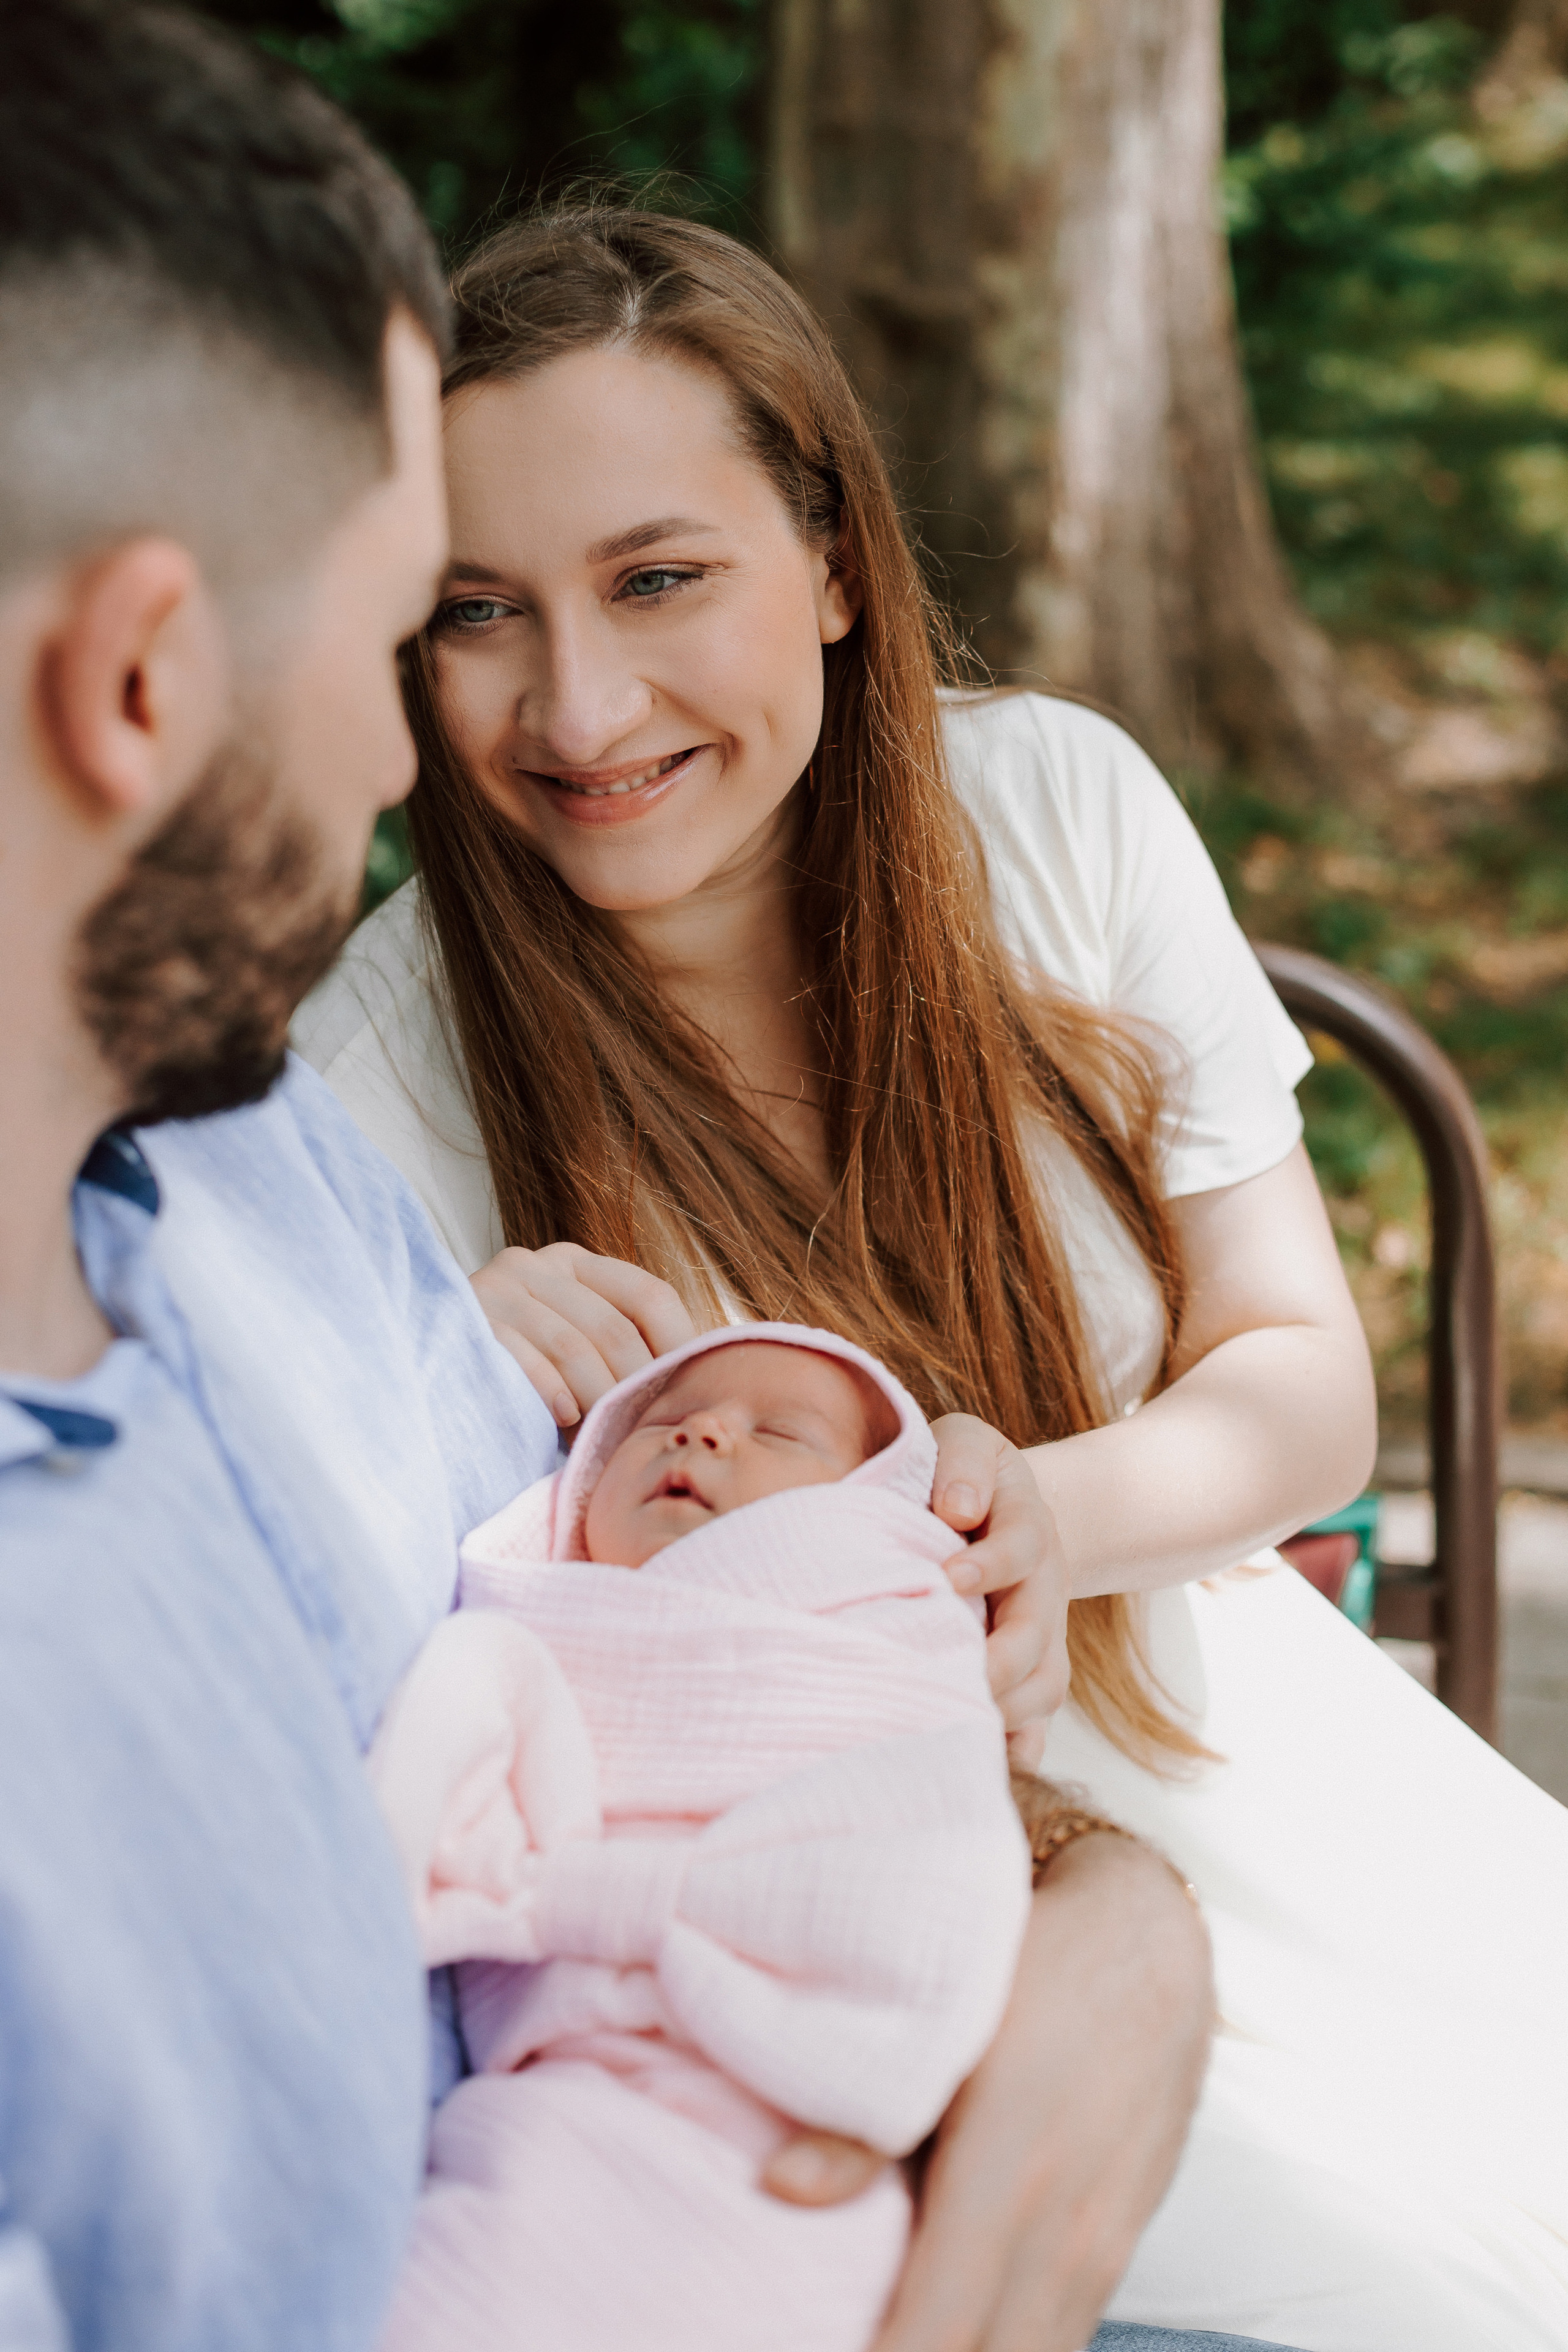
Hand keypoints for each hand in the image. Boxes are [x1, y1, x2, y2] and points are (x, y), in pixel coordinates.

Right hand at [471, 1242, 697, 1426]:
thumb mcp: (576, 1345)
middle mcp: (536, 1265)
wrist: (429, 1375)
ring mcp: (498, 1288)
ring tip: (601, 1435)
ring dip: (596, 1400)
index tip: (687, 1391)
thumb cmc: (520, 1372)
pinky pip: (524, 1358)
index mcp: (576, 1264)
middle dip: (633, 1388)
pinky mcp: (467, 1319)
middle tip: (642, 1430)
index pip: (650, 1295)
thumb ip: (623, 1346)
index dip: (678, 1346)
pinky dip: (551, 1392)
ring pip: (573, 1347)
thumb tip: (702, 1374)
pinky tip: (562, 1417)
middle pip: (614, 1328)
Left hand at [764, 1835, 1212, 2351]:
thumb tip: (780, 2189)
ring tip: (889, 2334)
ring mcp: (1106, 2250)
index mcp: (1008, 2178)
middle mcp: (1068, 2234)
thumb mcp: (941, 2022)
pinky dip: (1007, 2343)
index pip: (937, 2336)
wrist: (1149, 1939)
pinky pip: (1061, 2335)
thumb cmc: (1030, 1969)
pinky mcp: (1123, 2247)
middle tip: (846, 2339)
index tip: (817, 2348)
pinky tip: (957, 2324)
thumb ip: (862, 2117)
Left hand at [929, 1414, 1068, 1766]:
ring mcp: (1043, 1634)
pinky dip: (1020, 1749)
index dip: (990, 1565)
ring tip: (958, 1723)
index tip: (947, 1577)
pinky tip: (985, 1767)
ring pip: (1044, 1684)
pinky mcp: (1031, 1671)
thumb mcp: (965, 1443)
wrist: (1000, 1511)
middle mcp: (1042, 1587)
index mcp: (1025, 1525)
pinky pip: (1039, 1720)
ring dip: (1009, 1711)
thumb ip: (962, 1464)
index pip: (1019, 1548)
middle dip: (999, 1660)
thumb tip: (957, 1511)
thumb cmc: (963, 1475)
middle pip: (1037, 1634)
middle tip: (954, 1676)